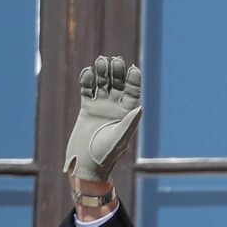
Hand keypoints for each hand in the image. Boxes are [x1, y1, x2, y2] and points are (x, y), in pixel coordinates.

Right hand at [63, 55, 142, 182]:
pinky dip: (87, 80)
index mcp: (128, 114)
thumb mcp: (120, 139)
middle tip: (114, 61)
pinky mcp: (87, 109)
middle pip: (118, 84)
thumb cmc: (106, 155)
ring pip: (102, 84)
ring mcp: (101, 107)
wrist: (86, 165)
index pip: (133, 92)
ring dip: (102, 72)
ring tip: (100, 62)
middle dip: (116, 72)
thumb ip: (129, 123)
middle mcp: (116, 108)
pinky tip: (88, 73)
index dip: (133, 80)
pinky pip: (87, 90)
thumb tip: (140, 108)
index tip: (133, 68)